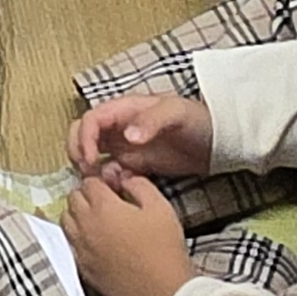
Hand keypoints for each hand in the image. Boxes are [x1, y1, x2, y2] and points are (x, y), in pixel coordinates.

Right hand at [67, 90, 215, 180]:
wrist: (219, 143)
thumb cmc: (198, 120)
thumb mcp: (176, 113)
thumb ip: (151, 121)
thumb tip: (127, 136)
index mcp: (125, 109)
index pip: (92, 119)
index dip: (84, 137)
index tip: (88, 159)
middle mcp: (120, 126)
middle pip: (83, 133)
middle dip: (77, 150)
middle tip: (86, 171)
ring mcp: (126, 146)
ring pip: (92, 153)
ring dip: (90, 167)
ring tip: (103, 182)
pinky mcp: (135, 165)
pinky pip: (111, 171)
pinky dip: (109, 180)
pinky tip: (121, 186)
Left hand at [68, 167, 195, 295]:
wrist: (166, 293)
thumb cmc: (165, 249)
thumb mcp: (160, 207)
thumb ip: (139, 185)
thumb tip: (124, 178)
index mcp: (103, 207)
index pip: (88, 182)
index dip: (102, 182)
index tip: (115, 189)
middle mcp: (86, 226)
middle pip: (73, 199)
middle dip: (87, 196)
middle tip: (107, 203)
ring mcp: (82, 250)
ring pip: (66, 221)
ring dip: (78, 215)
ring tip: (99, 221)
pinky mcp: (84, 269)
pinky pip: (72, 246)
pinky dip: (79, 239)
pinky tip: (98, 243)